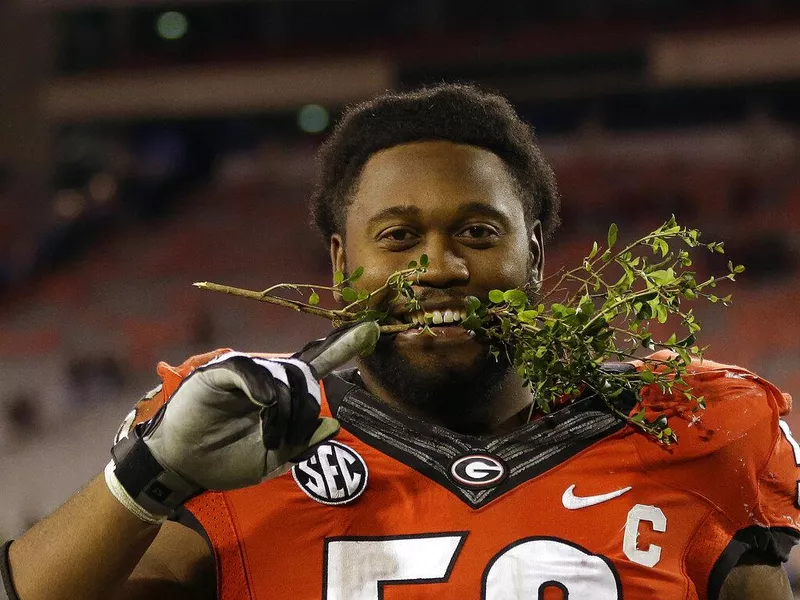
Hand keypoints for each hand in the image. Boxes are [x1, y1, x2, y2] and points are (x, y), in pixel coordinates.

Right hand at [105, 321, 378, 521]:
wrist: (184, 468)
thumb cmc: (227, 460)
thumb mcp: (274, 459)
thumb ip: (303, 442)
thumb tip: (333, 424)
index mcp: (281, 392)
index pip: (317, 363)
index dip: (344, 345)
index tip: (373, 328)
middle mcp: (267, 375)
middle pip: (305, 374)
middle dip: (306, 409)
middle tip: (290, 440)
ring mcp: (245, 370)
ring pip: (283, 375)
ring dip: (285, 412)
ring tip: (271, 439)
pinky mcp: (222, 370)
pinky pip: (252, 372)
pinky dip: (263, 394)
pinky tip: (260, 411)